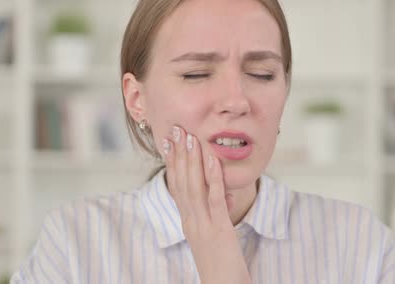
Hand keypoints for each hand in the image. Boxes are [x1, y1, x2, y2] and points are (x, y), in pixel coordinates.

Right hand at [163, 126, 250, 283]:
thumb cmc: (221, 265)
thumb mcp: (216, 236)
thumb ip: (216, 215)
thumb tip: (225, 196)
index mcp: (189, 221)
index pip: (177, 186)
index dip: (173, 162)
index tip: (169, 141)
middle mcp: (191, 221)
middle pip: (181, 182)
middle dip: (178, 154)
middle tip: (175, 129)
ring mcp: (203, 224)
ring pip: (194, 187)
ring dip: (192, 160)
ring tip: (190, 136)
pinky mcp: (219, 229)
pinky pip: (214, 199)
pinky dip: (213, 177)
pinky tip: (212, 159)